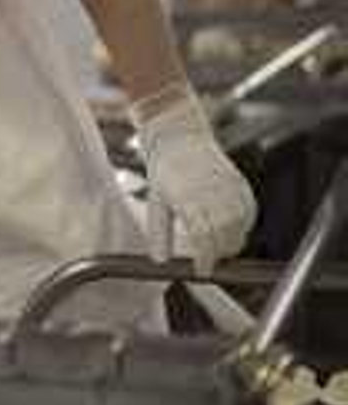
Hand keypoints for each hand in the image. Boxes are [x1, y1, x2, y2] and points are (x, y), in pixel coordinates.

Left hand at [132, 85, 257, 273]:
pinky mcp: (240, 182)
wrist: (178, 135)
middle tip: (209, 260)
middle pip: (225, 235)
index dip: (205, 259)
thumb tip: (160, 260)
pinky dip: (244, 225)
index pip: (203, 238)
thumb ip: (159, 233)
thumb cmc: (165, 166)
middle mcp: (211, 192)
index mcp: (188, 198)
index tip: (202, 270)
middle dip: (219, 253)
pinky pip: (249, 212)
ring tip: (219, 247)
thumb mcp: (156, 201)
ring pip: (240, 226)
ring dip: (232, 241)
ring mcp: (228, 187)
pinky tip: (233, 229)